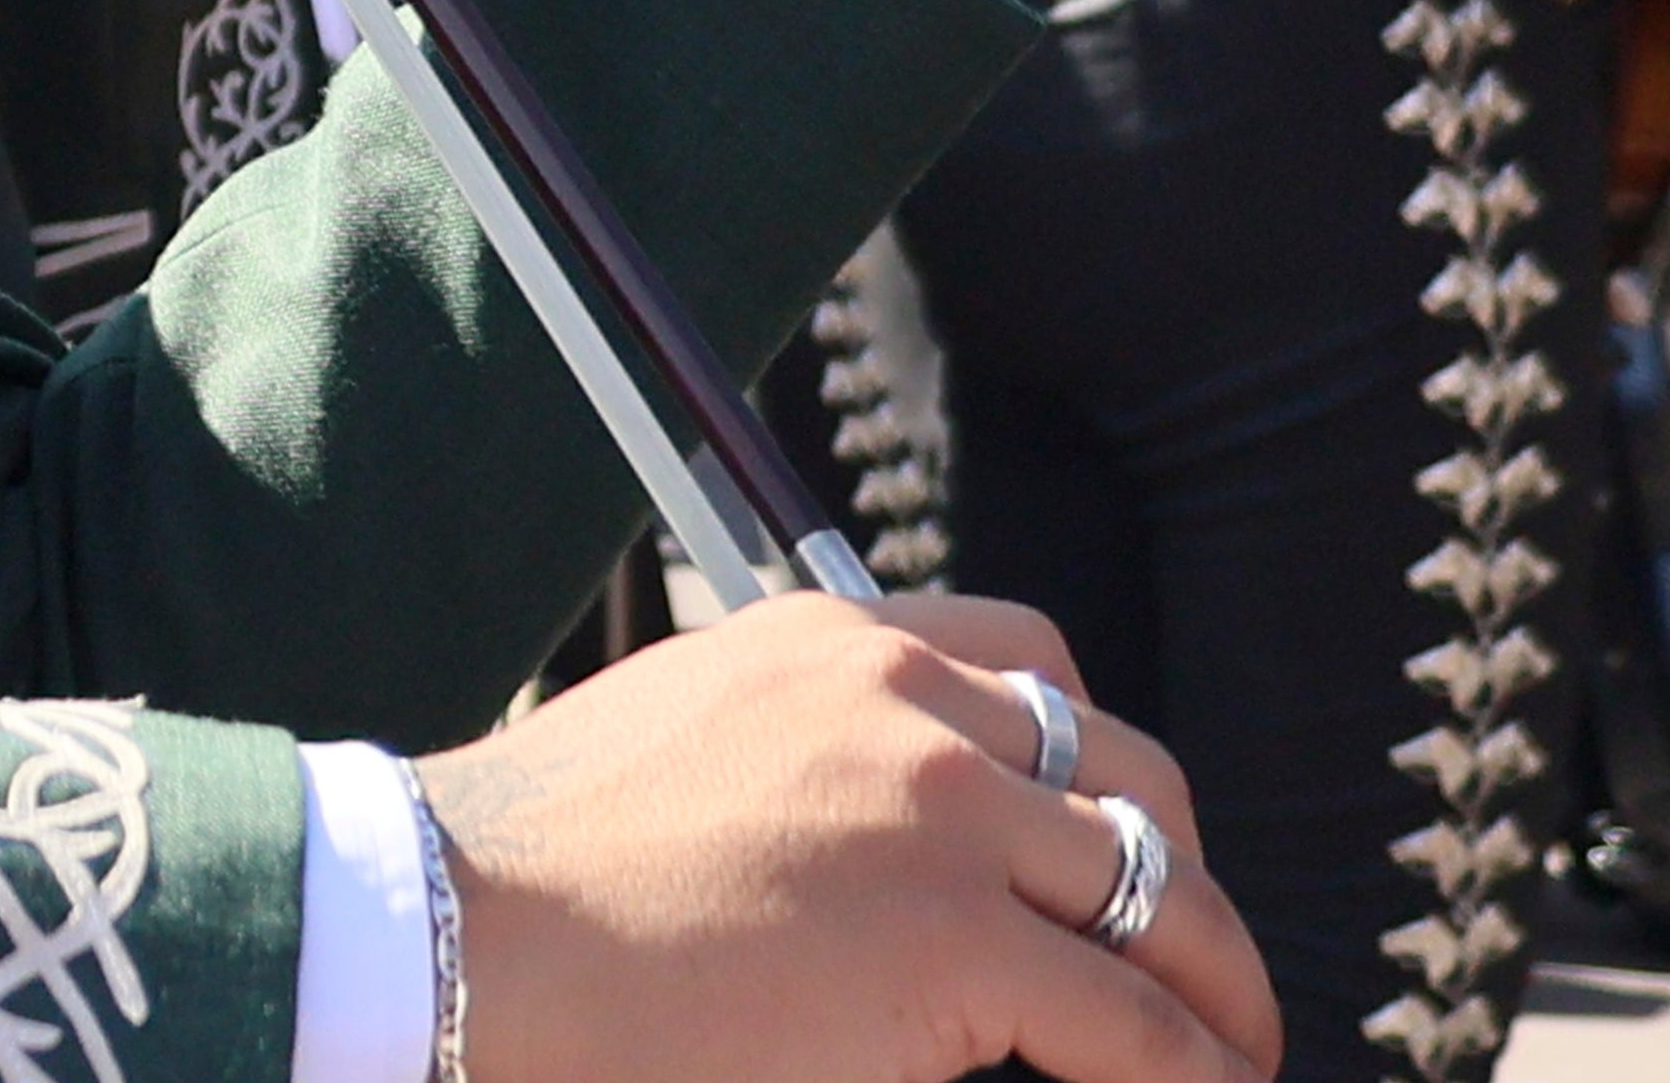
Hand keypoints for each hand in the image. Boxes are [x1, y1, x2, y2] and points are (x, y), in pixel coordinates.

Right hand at [423, 587, 1272, 1082]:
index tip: (1110, 848)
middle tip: (1188, 966)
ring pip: (1165, 898)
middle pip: (1134, 775)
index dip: (1099, 768)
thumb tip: (874, 853)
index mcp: (829, 642)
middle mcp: (902, 704)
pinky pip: (1139, 1028)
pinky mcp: (956, 944)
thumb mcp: (681, 737)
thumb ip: (796, 754)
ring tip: (1223, 1053)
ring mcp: (939, 819)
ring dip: (1214, 987)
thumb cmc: (537, 869)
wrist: (459, 926)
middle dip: (1184, 876)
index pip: (1033, 661)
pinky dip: (1195, 1075)